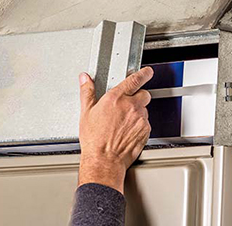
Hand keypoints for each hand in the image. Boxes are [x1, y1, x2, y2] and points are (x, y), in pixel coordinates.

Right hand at [77, 67, 152, 193]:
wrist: (104, 160)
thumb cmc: (94, 140)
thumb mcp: (86, 113)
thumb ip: (87, 92)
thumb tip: (85, 79)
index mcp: (116, 98)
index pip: (135, 79)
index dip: (143, 73)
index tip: (147, 72)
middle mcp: (131, 106)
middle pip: (144, 94)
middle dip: (138, 96)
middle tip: (127, 104)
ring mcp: (140, 119)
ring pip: (145, 110)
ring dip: (137, 112)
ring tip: (123, 122)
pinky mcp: (145, 131)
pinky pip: (146, 123)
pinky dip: (139, 125)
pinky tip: (127, 131)